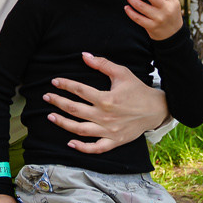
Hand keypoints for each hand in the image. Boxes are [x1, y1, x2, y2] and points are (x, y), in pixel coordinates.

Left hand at [46, 52, 171, 153]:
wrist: (155, 109)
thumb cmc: (138, 90)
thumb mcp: (122, 73)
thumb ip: (102, 63)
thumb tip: (84, 55)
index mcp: (106, 98)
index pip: (79, 90)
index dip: (65, 85)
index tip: (54, 82)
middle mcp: (105, 116)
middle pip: (75, 110)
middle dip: (58, 102)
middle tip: (46, 97)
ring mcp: (109, 130)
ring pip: (80, 129)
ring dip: (63, 123)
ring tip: (51, 116)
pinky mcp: (114, 141)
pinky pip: (96, 148)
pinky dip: (83, 148)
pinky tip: (70, 143)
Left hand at [125, 0, 184, 40]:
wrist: (173, 34)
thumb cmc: (169, 14)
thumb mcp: (170, 3)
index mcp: (173, 1)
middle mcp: (167, 9)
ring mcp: (159, 19)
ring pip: (141, 6)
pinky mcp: (152, 27)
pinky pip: (137, 17)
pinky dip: (130, 11)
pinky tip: (127, 7)